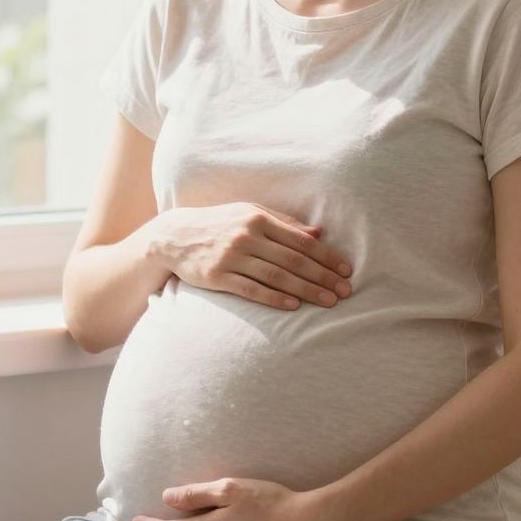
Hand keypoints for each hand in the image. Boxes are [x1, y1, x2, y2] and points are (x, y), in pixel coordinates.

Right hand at [151, 203, 353, 311]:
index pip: (300, 240)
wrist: (175, 236)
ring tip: (328, 301)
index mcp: (258, 219)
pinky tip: (293, 306)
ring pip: (276, 276)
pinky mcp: (217, 276)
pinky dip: (273, 298)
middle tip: (345, 291)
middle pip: (293, 260)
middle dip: (322, 277)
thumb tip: (318, 233)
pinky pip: (251, 290)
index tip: (346, 270)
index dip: (326, 256)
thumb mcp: (249, 213)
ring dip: (305, 290)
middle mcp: (246, 236)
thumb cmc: (220, 223)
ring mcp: (231, 257)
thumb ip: (284, 222)